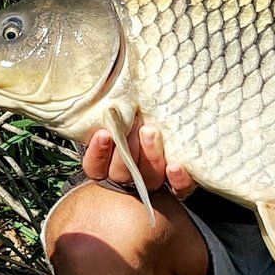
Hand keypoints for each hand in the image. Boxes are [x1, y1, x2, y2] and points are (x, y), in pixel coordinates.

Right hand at [81, 121, 195, 198]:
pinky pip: (178, 189)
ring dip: (150, 157)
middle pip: (121, 174)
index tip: (103, 133)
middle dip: (125, 151)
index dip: (98, 153)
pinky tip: (175, 166)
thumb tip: (96, 85)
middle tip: (133, 124)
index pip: (95, 167)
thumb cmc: (136, 112)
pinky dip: (178, 180)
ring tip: (150, 131)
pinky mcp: (178, 185)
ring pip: (149, 179)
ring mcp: (153, 181)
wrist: (173, 119)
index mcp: (107, 164)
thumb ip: (111, 111)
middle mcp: (129, 176)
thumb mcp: (120, 111)